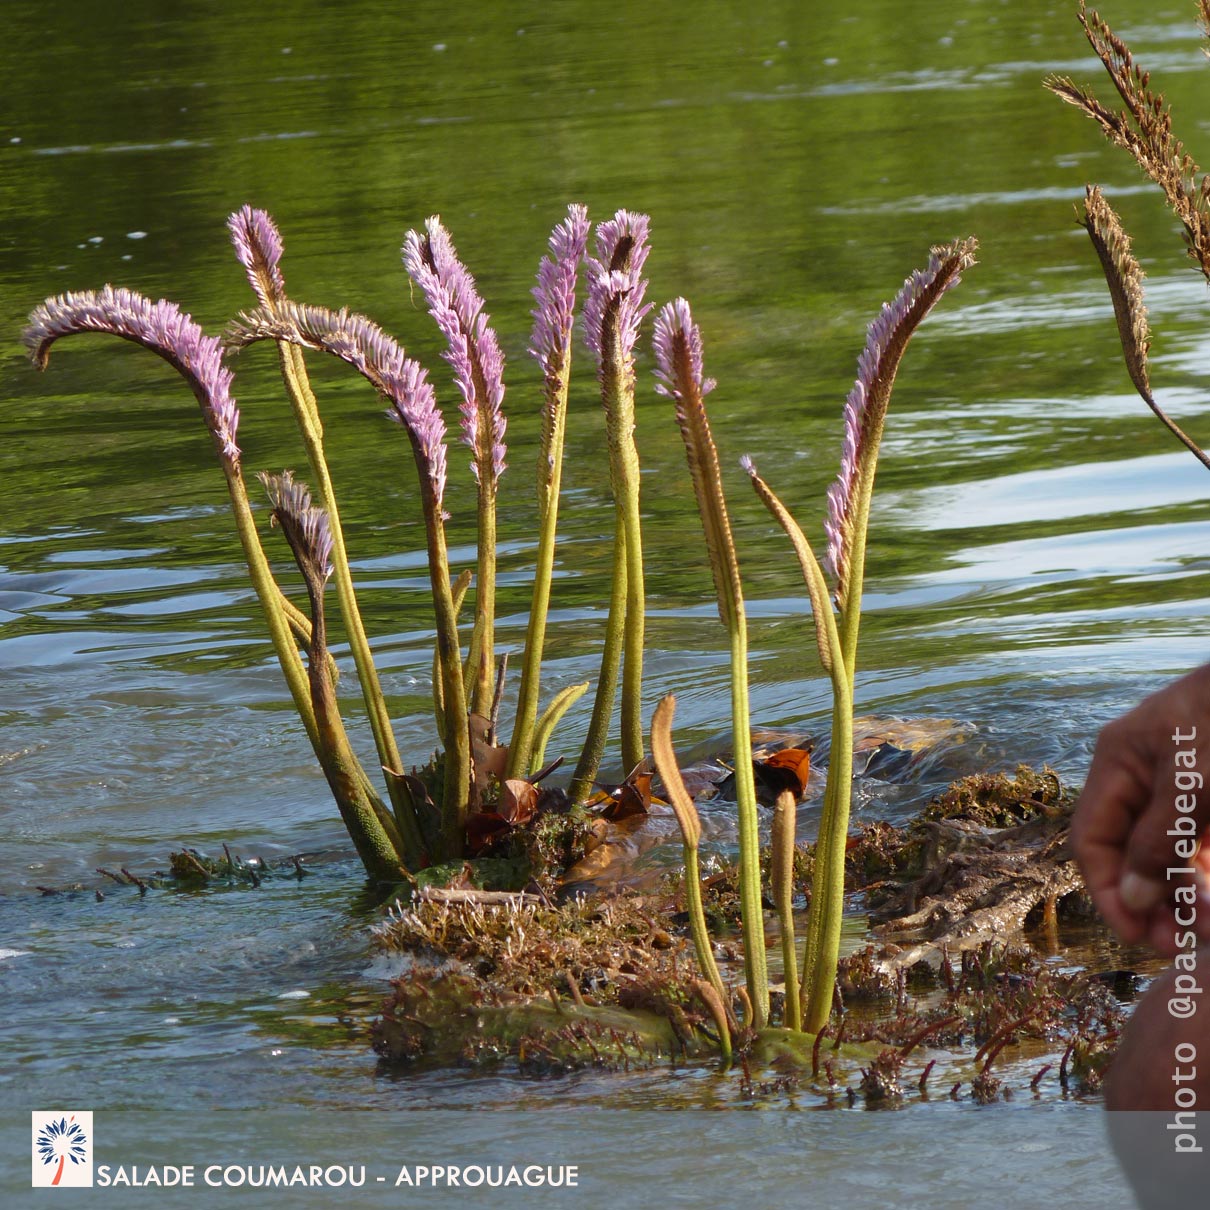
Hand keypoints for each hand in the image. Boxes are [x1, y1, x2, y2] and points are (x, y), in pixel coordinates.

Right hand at [1073, 663, 1209, 954]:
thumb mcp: (1197, 782)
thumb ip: (1160, 841)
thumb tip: (1131, 901)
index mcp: (1119, 760)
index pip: (1092, 839)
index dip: (1108, 892)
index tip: (1137, 938)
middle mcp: (1141, 773)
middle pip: (1128, 850)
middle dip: (1150, 901)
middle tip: (1179, 947)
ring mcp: (1179, 781)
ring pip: (1168, 852)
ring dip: (1184, 894)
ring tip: (1206, 930)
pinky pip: (1197, 842)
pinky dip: (1205, 872)